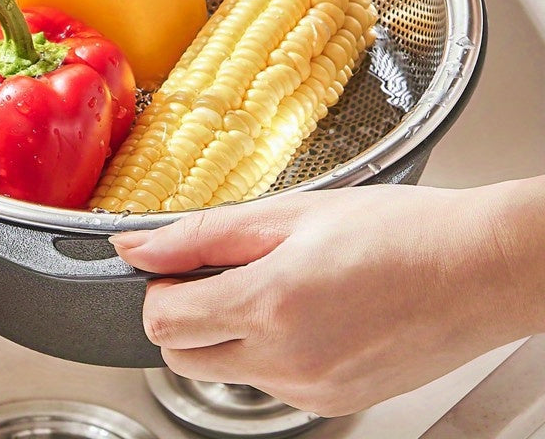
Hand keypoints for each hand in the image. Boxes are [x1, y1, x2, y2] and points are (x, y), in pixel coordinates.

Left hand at [111, 182, 541, 415]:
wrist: (476, 269)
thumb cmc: (398, 230)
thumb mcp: (291, 213)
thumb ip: (203, 234)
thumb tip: (138, 246)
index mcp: (269, 304)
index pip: (162, 322)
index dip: (158, 289)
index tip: (176, 267)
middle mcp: (285, 361)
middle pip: (182, 357)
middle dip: (185, 315)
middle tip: (221, 273)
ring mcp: (311, 390)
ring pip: (226, 372)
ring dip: (227, 332)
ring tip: (277, 285)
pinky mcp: (334, 402)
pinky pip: (271, 383)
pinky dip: (268, 351)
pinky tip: (307, 312)